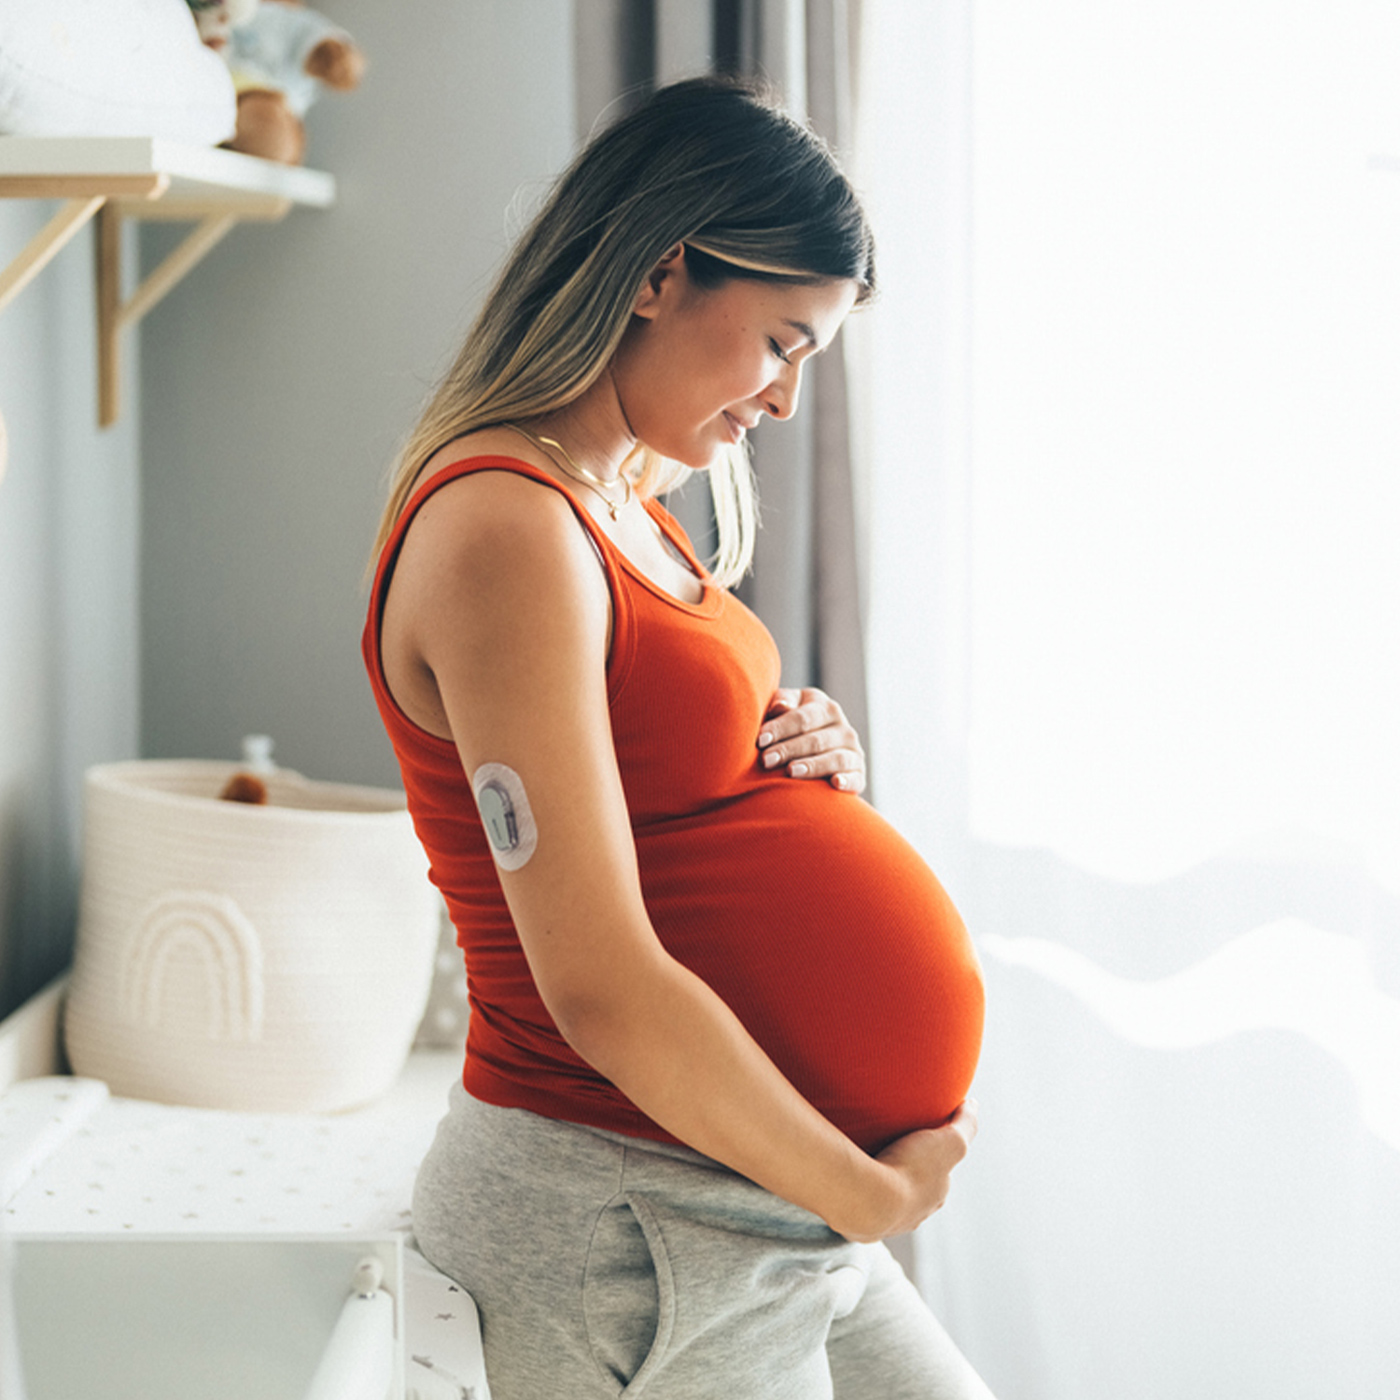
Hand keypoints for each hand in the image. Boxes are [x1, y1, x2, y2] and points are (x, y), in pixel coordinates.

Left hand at [756, 687, 866, 793]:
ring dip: (813, 765)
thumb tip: (780, 707)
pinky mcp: (859, 773)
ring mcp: (853, 751)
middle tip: (767, 760)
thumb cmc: (789, 729)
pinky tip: (834, 783)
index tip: (760, 740)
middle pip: (816, 739)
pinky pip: (855, 778)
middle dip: (789, 749)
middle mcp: (843, 727)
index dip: (780, 728)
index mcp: (824, 707)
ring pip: (835, 758)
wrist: (811, 754)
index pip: (802, 717)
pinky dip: (847, 780)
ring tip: (790, 772)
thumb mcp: (783, 710)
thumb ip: (780, 704)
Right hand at [844, 1100, 978, 1241]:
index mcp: (935, 1196)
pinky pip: (858, 1205)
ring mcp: (885, 1224)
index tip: (920, 1137)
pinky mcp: (857, 1226)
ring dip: (878, 1184)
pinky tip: (847, 1176)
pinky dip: (855, 1192)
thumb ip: (964, 1124)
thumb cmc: (909, 1169)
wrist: (867, 1199)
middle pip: (911, 1191)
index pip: (939, 1176)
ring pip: (884, 1200)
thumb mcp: (950, 1140)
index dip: (933, 1156)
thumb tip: (972, 1105)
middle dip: (904, 1173)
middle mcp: (914, 1215)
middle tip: (888, 1147)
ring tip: (863, 1160)